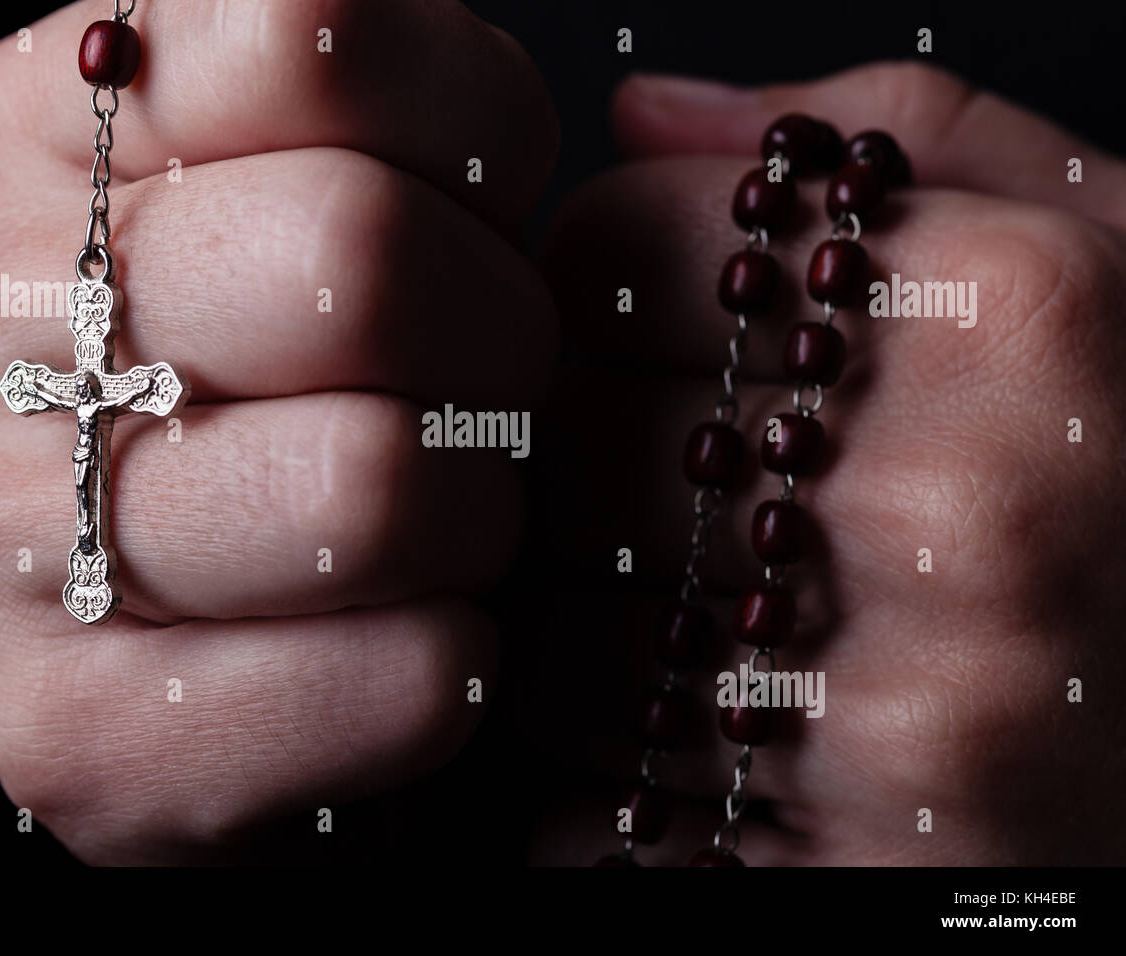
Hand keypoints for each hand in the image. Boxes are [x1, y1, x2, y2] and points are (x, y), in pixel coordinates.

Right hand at [0, 0, 556, 863]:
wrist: (229, 596)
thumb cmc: (311, 357)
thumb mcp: (322, 159)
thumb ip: (384, 92)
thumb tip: (500, 99)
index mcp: (40, 132)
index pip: (318, 37)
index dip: (473, 133)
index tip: (468, 204)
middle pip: (354, 263)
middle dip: (497, 335)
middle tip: (482, 384)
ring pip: (376, 491)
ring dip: (477, 510)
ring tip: (435, 511)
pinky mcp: (75, 735)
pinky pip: (401, 682)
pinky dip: (456, 656)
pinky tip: (402, 627)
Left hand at [529, 62, 1125, 864]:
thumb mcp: (1107, 246)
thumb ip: (891, 134)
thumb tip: (648, 111)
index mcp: (1007, 316)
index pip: (619, 244)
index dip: (588, 277)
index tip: (627, 316)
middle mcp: (956, 508)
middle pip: (565, 436)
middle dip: (573, 444)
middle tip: (656, 468)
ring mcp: (913, 710)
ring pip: (560, 631)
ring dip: (583, 610)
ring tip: (700, 605)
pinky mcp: (868, 870)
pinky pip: (612, 804)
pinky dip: (611, 761)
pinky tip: (712, 725)